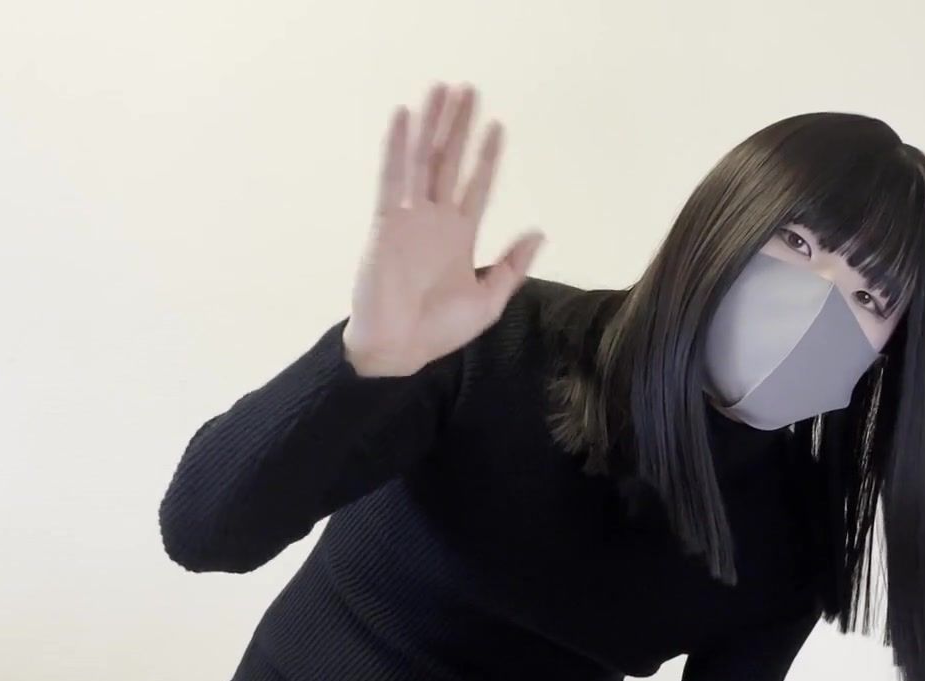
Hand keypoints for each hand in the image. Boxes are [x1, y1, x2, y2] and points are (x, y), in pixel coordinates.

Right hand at [342, 81, 545, 376]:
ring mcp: (410, 218)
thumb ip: (512, 265)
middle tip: (468, 88)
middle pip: (449, 162)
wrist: (398, 348)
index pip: (476, 186)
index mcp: (459, 236)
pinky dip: (397, 146)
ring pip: (423, 160)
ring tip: (442, 89)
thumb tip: (539, 231)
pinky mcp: (386, 222)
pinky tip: (404, 116)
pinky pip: (392, 177)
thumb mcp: (489, 300)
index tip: (498, 125)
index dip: (487, 156)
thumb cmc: (439, 330)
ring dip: (433, 125)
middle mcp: (434, 220)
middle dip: (459, 126)